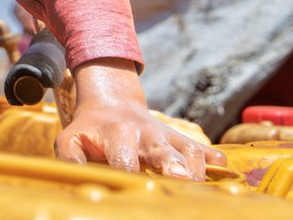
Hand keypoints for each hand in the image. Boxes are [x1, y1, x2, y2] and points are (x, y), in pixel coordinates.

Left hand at [55, 58, 225, 179]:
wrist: (112, 102)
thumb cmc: (89, 130)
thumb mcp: (70, 140)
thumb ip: (70, 160)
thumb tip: (73, 182)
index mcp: (117, 134)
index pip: (125, 160)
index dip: (128, 176)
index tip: (133, 189)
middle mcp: (147, 135)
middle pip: (164, 152)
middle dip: (172, 165)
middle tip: (179, 177)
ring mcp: (168, 137)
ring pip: (190, 152)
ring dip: (196, 170)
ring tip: (199, 188)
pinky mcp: (183, 140)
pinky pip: (206, 150)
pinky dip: (216, 162)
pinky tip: (223, 172)